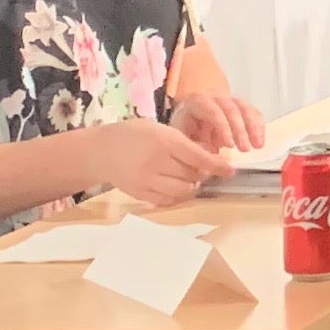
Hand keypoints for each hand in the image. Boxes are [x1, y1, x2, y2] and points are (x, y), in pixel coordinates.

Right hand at [91, 117, 221, 208]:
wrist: (99, 150)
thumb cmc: (133, 135)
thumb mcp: (160, 129)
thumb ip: (184, 143)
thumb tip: (211, 156)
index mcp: (163, 140)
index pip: (198, 157)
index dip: (217, 165)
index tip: (230, 170)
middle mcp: (155, 161)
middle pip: (192, 175)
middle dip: (201, 173)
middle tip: (199, 167)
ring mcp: (146, 180)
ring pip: (182, 190)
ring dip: (190, 185)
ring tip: (185, 176)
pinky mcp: (139, 193)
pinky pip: (167, 200)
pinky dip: (176, 195)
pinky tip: (172, 185)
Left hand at [168, 88, 264, 154]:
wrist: (191, 120)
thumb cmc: (187, 131)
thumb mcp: (183, 139)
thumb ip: (195, 146)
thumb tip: (211, 151)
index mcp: (197, 102)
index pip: (213, 112)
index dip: (223, 128)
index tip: (230, 145)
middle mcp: (216, 97)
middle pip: (232, 110)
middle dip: (241, 130)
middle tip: (245, 149)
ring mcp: (231, 99)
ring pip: (246, 109)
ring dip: (254, 128)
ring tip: (257, 146)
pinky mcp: (242, 106)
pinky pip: (254, 113)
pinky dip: (259, 128)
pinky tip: (260, 142)